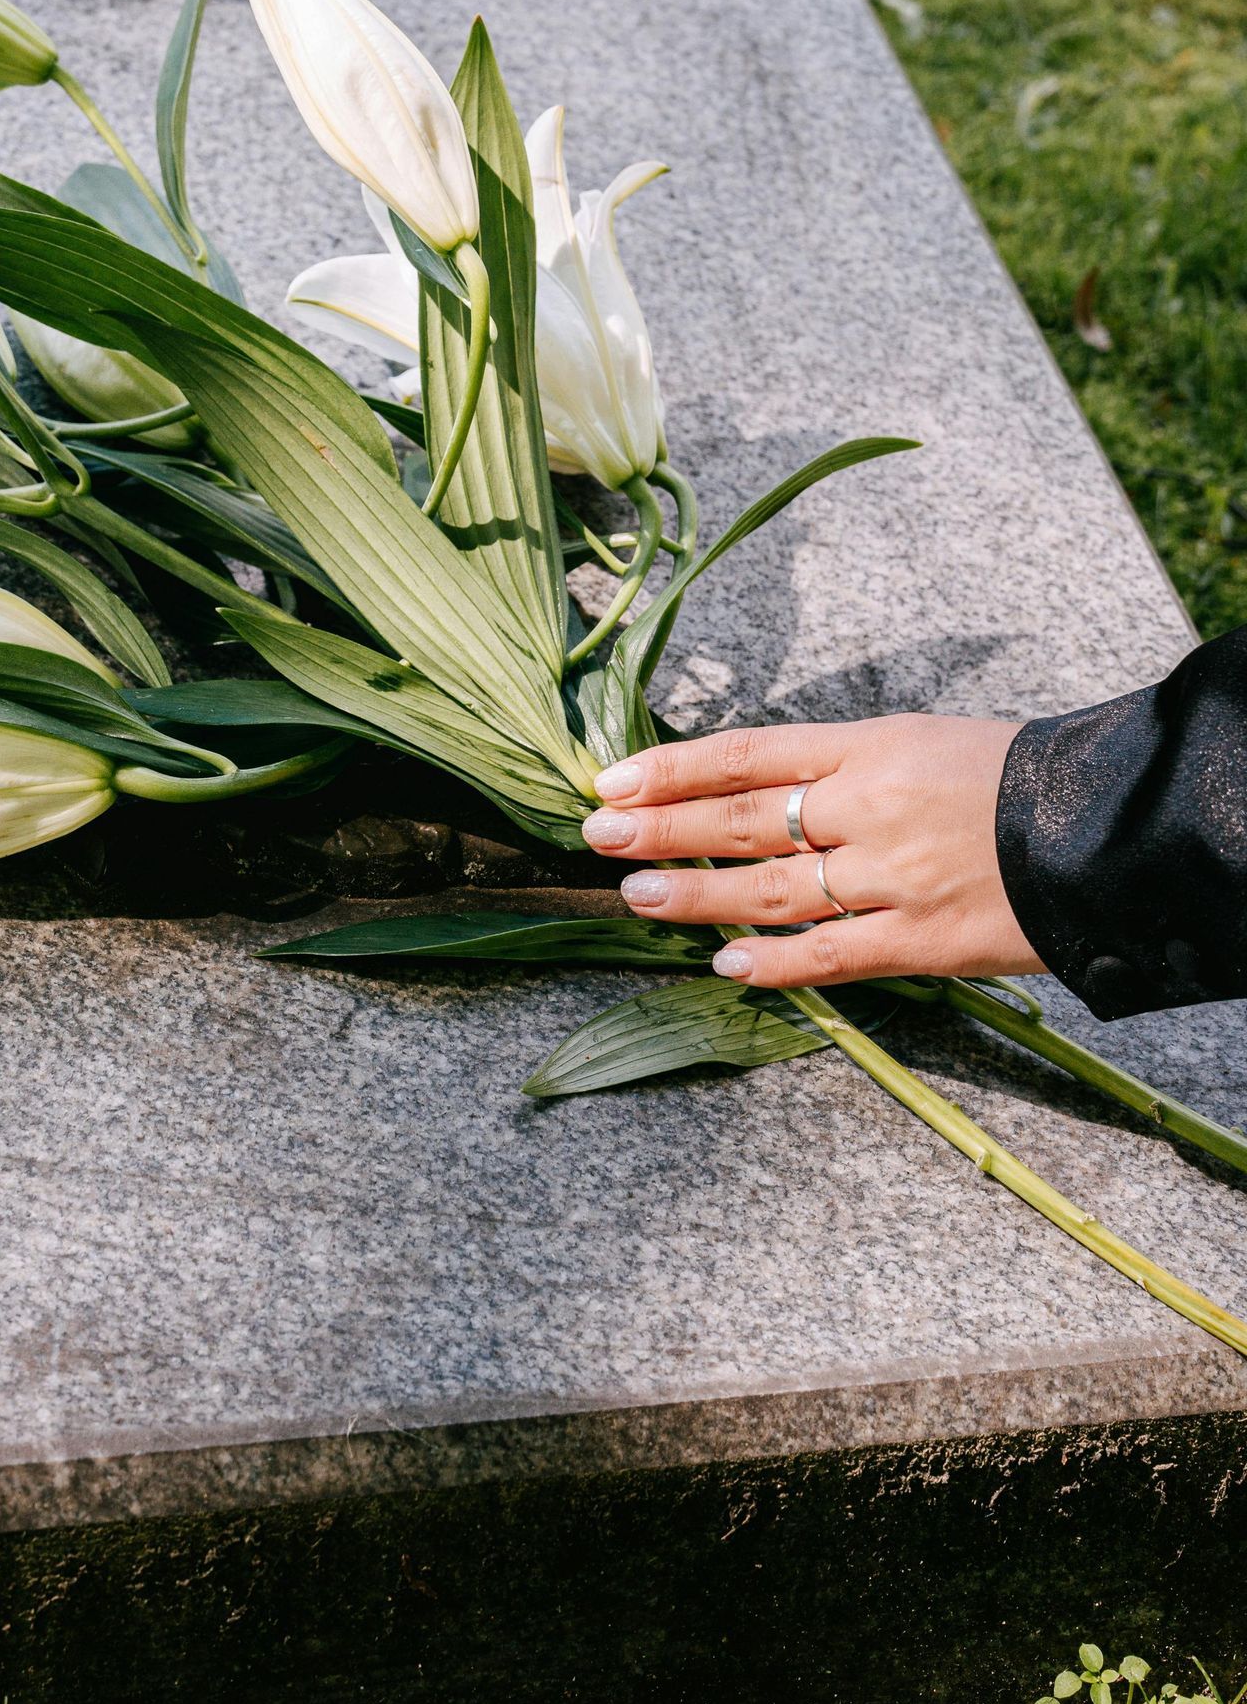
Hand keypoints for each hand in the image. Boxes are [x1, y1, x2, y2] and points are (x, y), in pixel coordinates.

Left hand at [580, 715, 1045, 989]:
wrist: (1105, 829)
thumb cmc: (1011, 779)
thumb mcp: (920, 741)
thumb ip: (841, 767)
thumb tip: (753, 790)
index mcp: (869, 746)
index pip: (748, 753)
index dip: (673, 768)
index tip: (611, 779)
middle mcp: (870, 808)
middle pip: (744, 819)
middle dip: (662, 826)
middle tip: (597, 833)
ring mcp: (893, 878)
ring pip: (771, 889)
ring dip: (696, 894)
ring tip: (637, 893)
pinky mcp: (924, 941)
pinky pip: (832, 955)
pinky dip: (775, 961)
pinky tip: (725, 962)